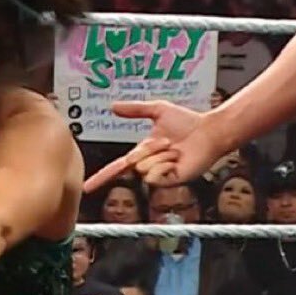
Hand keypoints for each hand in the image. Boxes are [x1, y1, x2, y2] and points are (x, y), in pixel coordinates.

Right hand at [83, 101, 226, 191]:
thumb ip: (134, 109)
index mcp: (142, 154)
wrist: (209, 131)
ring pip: (145, 168)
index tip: (86, 188)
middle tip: (169, 141)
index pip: (116, 168)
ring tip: (176, 150)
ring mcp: (160, 176)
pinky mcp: (171, 182)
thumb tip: (113, 106)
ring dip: (161, 154)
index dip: (101, 178)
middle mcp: (149, 167)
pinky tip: (178, 159)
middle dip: (151, 148)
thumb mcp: (158, 110)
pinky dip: (166, 164)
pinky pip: (156, 176)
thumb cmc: (187, 122)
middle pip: (134, 162)